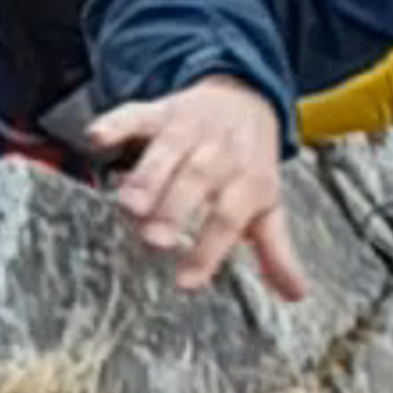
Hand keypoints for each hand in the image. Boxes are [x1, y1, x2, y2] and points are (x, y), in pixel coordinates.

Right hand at [94, 78, 309, 305]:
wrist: (246, 97)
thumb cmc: (250, 163)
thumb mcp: (268, 206)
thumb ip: (276, 251)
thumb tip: (295, 295)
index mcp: (249, 180)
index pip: (230, 218)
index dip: (210, 250)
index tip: (185, 283)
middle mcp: (221, 152)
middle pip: (198, 180)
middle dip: (174, 210)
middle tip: (153, 240)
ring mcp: (189, 128)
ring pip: (167, 150)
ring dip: (147, 176)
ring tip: (128, 205)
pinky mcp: (161, 110)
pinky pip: (137, 113)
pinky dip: (117, 123)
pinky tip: (96, 138)